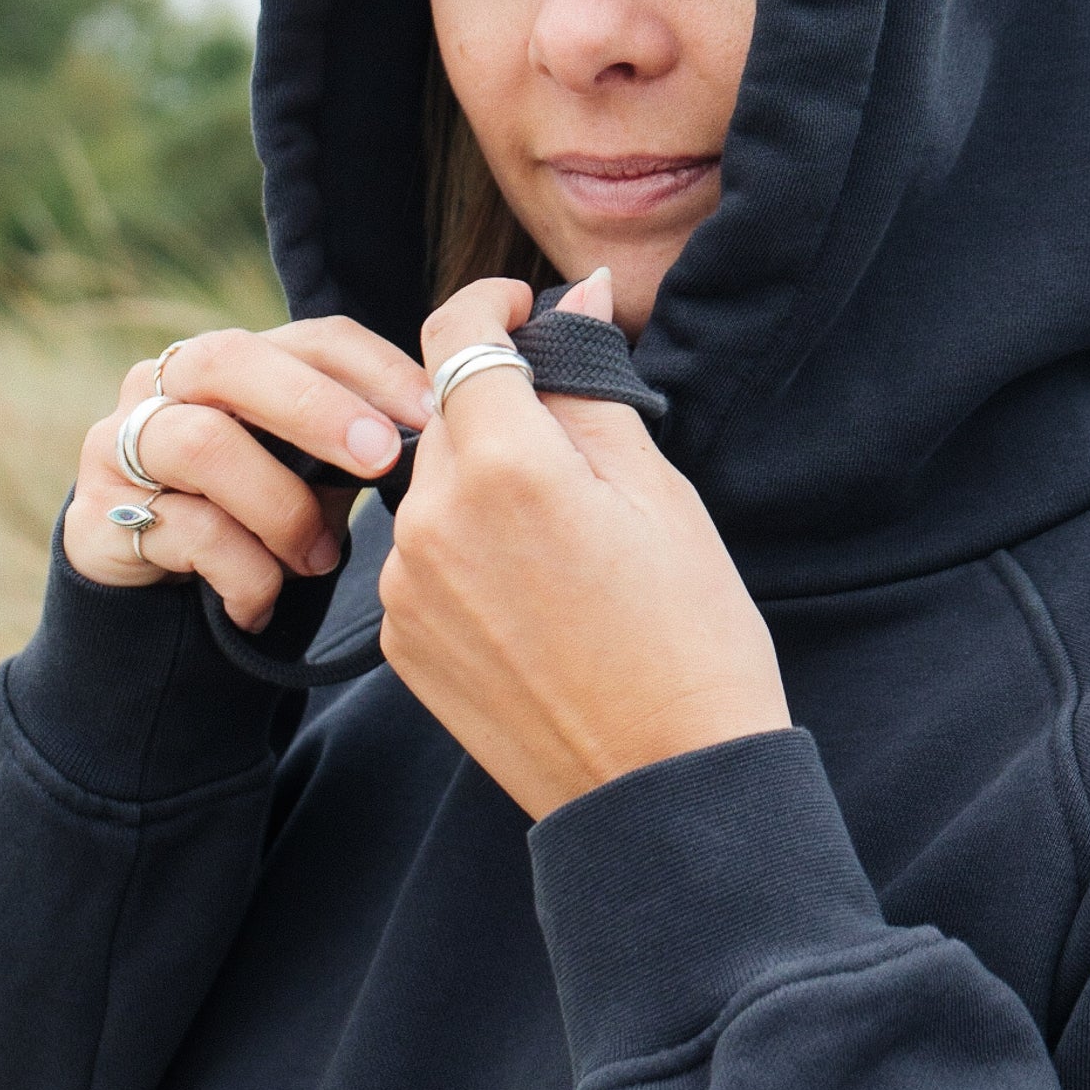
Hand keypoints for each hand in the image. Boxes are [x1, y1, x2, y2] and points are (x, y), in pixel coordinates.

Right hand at [64, 319, 434, 628]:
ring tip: (320, 560)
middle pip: (233, 359)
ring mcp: (119, 445)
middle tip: (379, 457)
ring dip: (280, 508)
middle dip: (316, 407)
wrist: (153, 604)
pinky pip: (186, 532)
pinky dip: (243, 575)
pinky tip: (262, 606)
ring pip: (204, 444)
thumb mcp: (309, 480)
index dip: (375, 368)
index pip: (311, 337)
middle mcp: (165, 385)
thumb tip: (440, 439)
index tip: (430, 413)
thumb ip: (354, 448)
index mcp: (235, 361)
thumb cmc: (252, 525)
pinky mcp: (95, 516)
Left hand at [377, 271, 790, 818]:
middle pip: (446, 416)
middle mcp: (431, 521)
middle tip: (580, 454)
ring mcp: (405, 588)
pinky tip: (535, 598)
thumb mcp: (658, 493)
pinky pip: (423, 560)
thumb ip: (592, 386)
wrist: (663, 789)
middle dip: (502, 411)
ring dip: (483, 487)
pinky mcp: (400, 643)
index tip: (524, 308)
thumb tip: (578, 300)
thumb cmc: (690, 636)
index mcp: (504, 467)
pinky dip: (466, 553)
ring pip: (433, 490)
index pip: (456, 337)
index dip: (491, 304)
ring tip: (566, 547)